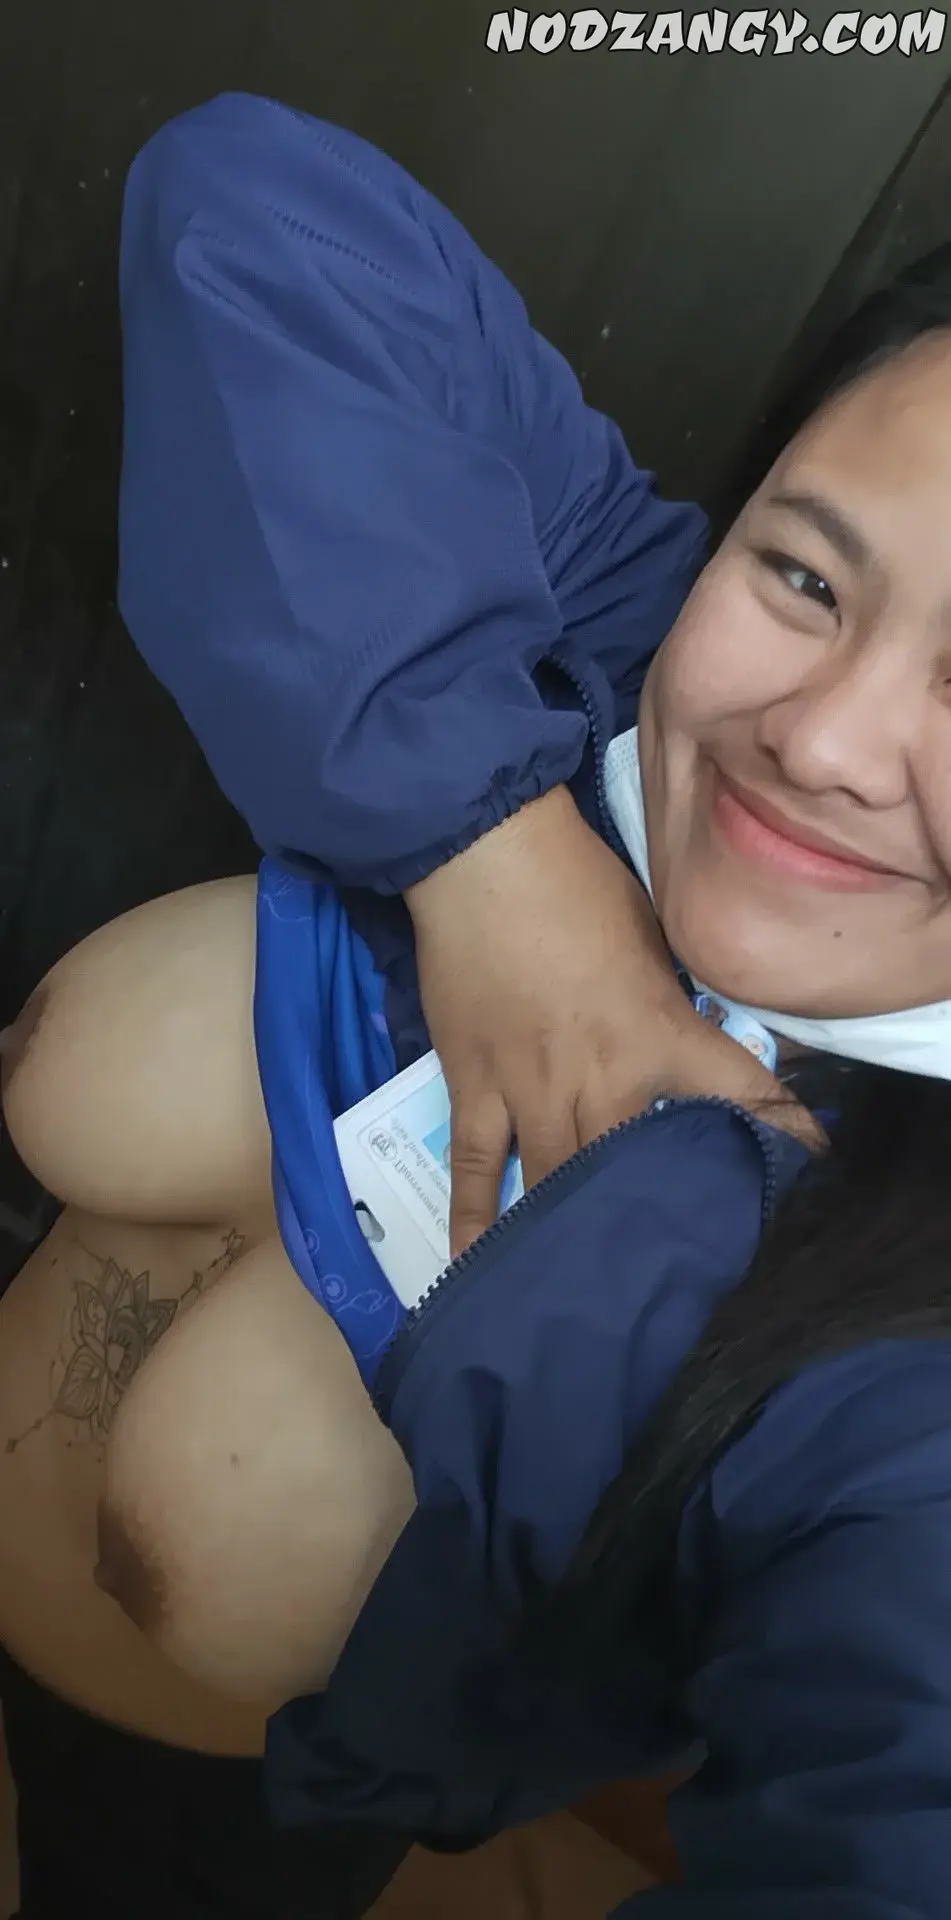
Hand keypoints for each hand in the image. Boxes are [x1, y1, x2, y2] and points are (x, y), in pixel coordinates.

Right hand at [406, 786, 818, 1255]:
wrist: (482, 858)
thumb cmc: (576, 886)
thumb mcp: (653, 941)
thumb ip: (670, 1004)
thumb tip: (683, 1039)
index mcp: (658, 1034)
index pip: (737, 1093)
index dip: (779, 1131)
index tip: (805, 1160)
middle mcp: (600, 1079)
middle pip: (637, 1171)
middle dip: (661, 1218)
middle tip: (673, 1257)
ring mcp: (531, 1091)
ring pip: (557, 1185)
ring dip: (573, 1237)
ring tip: (587, 1286)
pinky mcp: (475, 1088)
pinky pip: (475, 1167)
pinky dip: (475, 1221)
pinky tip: (478, 1269)